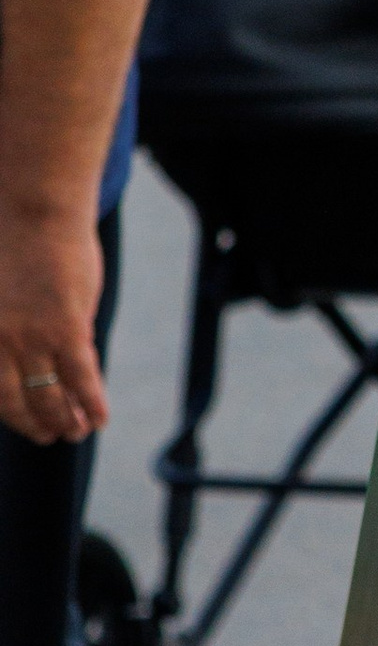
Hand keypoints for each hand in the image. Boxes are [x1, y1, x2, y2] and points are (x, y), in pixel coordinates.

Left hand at [0, 207, 106, 443]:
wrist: (33, 208)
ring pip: (49, 396)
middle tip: (49, 437)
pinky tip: (100, 419)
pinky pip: (81, 379)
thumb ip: (5, 324)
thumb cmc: (11, 238)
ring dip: (64, 421)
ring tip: (77, 432)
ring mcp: (30, 337)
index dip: (11, 413)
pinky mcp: (66, 328)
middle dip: (34, 425)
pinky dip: (92, 404)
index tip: (26, 423)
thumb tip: (27, 351)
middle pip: (14, 401)